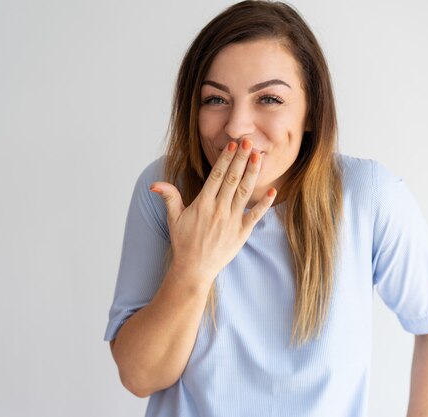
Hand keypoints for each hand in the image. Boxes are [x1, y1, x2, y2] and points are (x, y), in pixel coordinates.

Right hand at [148, 138, 276, 285]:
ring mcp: (231, 220)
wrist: (194, 269)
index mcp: (203, 203)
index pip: (217, 176)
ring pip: (245, 192)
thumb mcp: (174, 218)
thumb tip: (154, 184)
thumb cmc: (184, 242)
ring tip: (259, 156)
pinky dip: (265, 203)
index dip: (225, 159)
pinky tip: (273, 190)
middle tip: (249, 141)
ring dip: (252, 173)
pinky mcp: (242, 232)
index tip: (233, 145)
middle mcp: (219, 209)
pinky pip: (255, 215)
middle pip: (233, 179)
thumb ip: (169, 197)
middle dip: (241, 159)